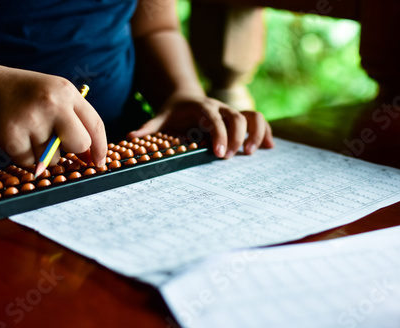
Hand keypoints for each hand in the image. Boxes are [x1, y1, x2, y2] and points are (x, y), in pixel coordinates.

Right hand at [0, 68, 106, 166]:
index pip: (95, 125)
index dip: (101, 147)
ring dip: (44, 154)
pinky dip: (26, 157)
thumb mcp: (54, 96)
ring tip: (30, 132)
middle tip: (56, 142)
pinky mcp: (12, 136)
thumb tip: (91, 156)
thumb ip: (75, 120)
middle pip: (79, 144)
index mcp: (66, 92)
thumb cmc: (24, 95)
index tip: (100, 162)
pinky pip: (31, 164)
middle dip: (72, 150)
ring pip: (53, 159)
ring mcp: (31, 120)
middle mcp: (51, 103)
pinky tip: (18, 138)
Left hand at [128, 92, 273, 157]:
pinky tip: (270, 148)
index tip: (218, 154)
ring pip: (252, 116)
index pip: (214, 119)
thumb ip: (148, 127)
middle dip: (236, 138)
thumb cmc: (173, 110)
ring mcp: (231, 110)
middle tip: (230, 158)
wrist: (184, 96)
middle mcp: (220, 107)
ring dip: (256, 133)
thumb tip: (129, 137)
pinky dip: (265, 132)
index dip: (218, 135)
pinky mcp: (238, 116)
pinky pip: (257, 120)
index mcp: (203, 106)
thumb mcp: (160, 116)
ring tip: (252, 153)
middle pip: (236, 118)